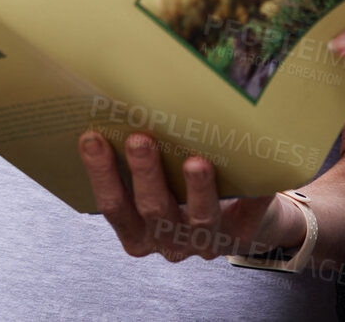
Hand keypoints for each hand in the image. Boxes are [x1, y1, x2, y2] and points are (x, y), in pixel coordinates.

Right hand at [78, 131, 304, 261]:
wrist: (238, 222)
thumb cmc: (184, 192)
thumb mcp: (156, 185)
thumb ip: (139, 159)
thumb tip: (124, 102)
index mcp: (138, 232)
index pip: (114, 206)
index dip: (100, 175)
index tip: (90, 138)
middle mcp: (167, 241)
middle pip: (153, 210)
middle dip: (146, 174)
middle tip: (139, 139)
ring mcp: (204, 242)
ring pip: (198, 217)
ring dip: (195, 189)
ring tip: (195, 162)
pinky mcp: (240, 234)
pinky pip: (248, 213)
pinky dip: (252, 195)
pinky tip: (254, 171)